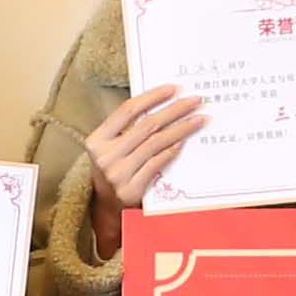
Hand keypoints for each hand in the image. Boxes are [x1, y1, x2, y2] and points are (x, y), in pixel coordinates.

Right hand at [81, 85, 210, 215]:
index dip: (152, 97)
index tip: (173, 88)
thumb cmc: (113, 168)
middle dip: (174, 110)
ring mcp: (118, 174)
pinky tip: (184, 141)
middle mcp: (105, 156)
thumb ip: (128, 128)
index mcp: (96, 140)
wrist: (106, 206)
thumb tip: (162, 103)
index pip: (128, 110)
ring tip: (198, 119)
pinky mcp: (131, 189)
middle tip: (194, 101)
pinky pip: (157, 163)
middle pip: (146, 125)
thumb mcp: (110, 146)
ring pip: (156, 143)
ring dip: (181, 129)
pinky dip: (172, 150)